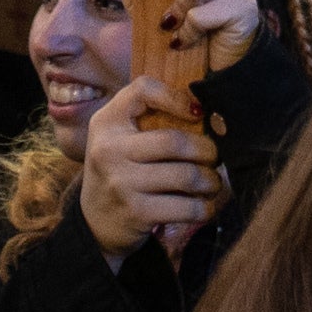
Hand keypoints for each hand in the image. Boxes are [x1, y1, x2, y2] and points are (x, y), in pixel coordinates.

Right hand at [78, 75, 222, 258]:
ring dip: (210, 181)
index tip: (198, 112)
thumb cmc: (119, 169)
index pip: (143, 90)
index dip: (176, 96)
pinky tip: (204, 205)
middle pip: (175, 141)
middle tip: (216, 156)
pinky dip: (204, 207)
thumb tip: (202, 109)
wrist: (94, 221)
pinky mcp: (136, 212)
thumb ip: (148, 116)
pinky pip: (186, 208)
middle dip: (207, 150)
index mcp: (107, 122)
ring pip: (186, 176)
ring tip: (212, 182)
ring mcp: (122, 183)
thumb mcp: (119, 136)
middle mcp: (110, 149)